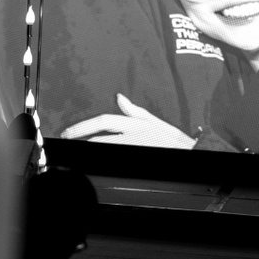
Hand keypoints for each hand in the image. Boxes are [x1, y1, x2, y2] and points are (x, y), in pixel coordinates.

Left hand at [62, 95, 195, 148]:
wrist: (192, 152)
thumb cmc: (172, 138)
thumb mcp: (152, 120)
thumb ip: (132, 110)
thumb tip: (119, 97)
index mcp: (134, 123)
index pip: (103, 121)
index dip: (83, 126)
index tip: (68, 132)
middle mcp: (132, 135)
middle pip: (100, 137)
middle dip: (81, 138)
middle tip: (66, 141)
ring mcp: (134, 148)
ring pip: (105, 148)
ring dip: (90, 148)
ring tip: (76, 150)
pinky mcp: (136, 159)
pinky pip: (115, 159)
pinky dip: (102, 159)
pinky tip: (93, 161)